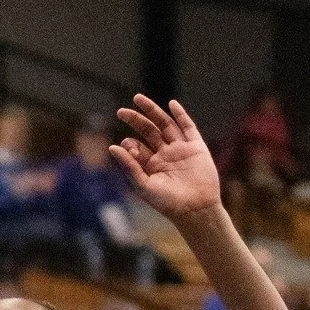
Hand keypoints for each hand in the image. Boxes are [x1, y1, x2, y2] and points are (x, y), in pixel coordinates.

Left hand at [110, 96, 221, 220]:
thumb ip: (129, 165)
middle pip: (149, 131)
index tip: (127, 145)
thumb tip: (113, 147)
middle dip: (135, 121)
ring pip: (165, 125)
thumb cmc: (167, 202)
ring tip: (138, 99)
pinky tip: (171, 104)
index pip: (138, 148)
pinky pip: (188, 127)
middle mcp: (165, 155)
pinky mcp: (196, 147)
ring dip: (153, 111)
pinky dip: (180, 115)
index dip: (130, 144)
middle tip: (121, 112)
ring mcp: (181, 149)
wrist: (195, 209)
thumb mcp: (143, 184)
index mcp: (151, 165)